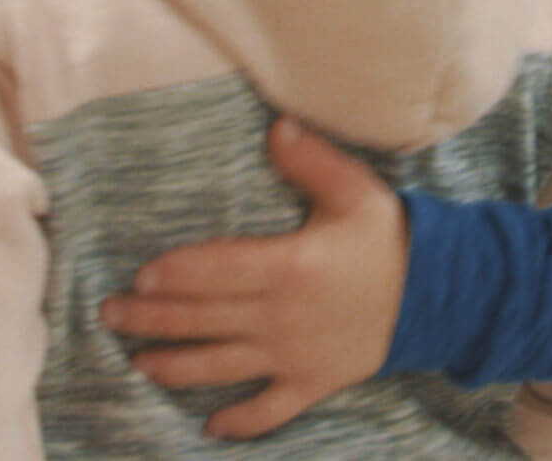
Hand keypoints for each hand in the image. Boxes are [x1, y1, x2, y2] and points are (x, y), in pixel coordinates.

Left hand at [99, 119, 407, 439]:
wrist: (442, 295)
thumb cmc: (391, 239)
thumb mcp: (355, 191)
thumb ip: (311, 160)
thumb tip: (274, 125)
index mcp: (288, 265)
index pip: (216, 269)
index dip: (174, 274)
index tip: (139, 277)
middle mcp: (281, 316)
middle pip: (203, 318)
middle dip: (152, 319)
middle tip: (109, 316)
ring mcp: (293, 355)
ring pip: (221, 365)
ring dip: (175, 366)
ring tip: (138, 364)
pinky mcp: (313, 382)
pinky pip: (270, 409)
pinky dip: (241, 421)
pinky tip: (210, 427)